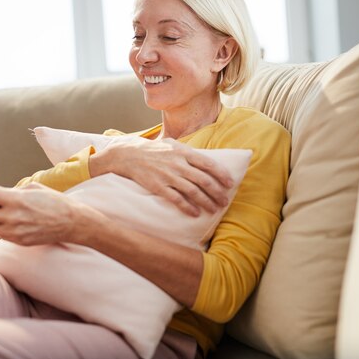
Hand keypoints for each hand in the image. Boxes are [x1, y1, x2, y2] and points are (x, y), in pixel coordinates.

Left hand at [0, 182, 98, 245]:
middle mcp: (13, 217)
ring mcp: (16, 231)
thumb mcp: (35, 188)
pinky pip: (2, 235)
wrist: (73, 223)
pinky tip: (2, 222)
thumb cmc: (56, 202)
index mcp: (16, 200)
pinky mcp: (20, 241)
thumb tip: (1, 195)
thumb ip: (15, 191)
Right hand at [89, 137, 233, 216]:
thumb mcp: (173, 144)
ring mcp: (168, 176)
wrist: (128, 154)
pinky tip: (196, 213)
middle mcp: (178, 164)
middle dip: (217, 192)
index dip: (221, 174)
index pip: (208, 163)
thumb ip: (189, 152)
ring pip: (192, 191)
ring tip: (214, 210)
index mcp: (184, 152)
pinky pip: (176, 199)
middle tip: (225, 201)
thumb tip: (206, 160)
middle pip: (203, 180)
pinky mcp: (157, 186)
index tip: (230, 183)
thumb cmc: (154, 150)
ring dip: (206, 202)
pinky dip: (187, 207)